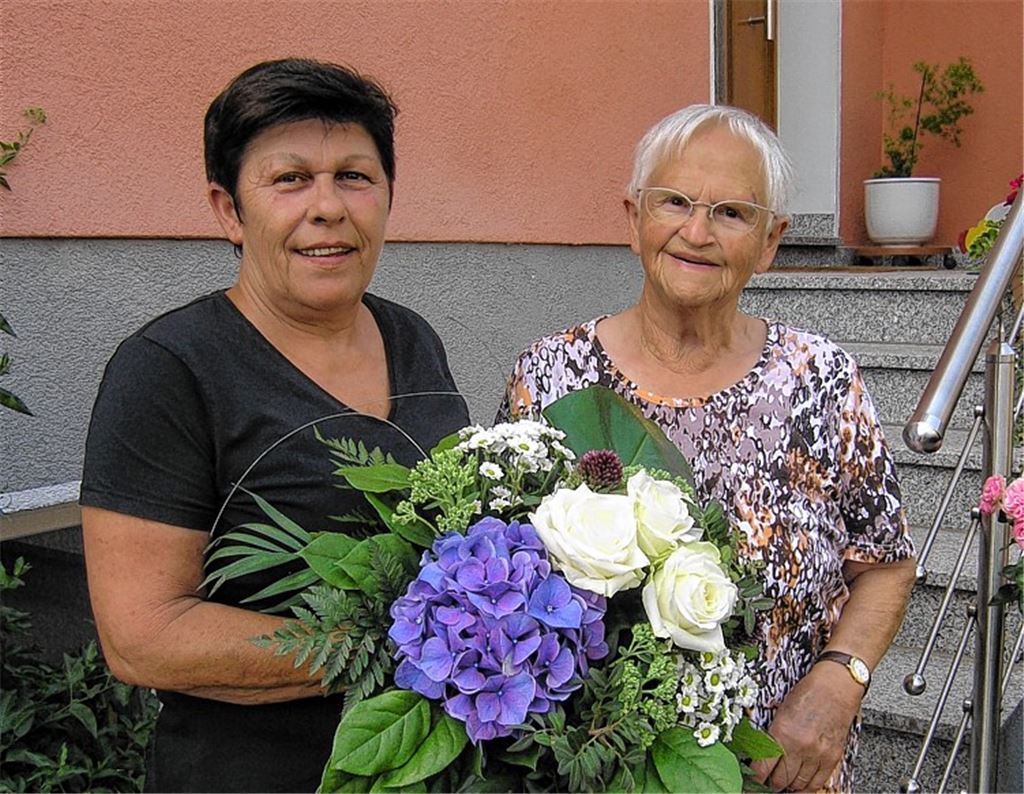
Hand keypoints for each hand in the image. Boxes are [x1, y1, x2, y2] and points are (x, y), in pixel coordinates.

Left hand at [750, 662, 863, 791]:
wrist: (836, 686)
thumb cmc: (807, 692)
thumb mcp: (780, 711)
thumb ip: (770, 734)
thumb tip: (758, 754)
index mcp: (782, 732)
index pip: (762, 768)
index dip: (754, 778)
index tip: (749, 781)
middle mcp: (800, 747)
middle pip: (780, 780)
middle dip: (769, 784)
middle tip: (763, 783)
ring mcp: (818, 754)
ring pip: (797, 784)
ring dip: (786, 786)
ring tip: (779, 784)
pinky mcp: (832, 758)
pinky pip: (817, 783)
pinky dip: (806, 788)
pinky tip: (798, 787)